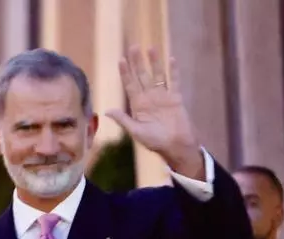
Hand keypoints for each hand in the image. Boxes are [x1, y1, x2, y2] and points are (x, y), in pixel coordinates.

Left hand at [106, 45, 202, 178]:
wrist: (176, 146)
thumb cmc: (155, 142)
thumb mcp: (136, 131)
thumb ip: (123, 119)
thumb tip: (106, 111)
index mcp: (138, 106)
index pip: (130, 85)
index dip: (125, 73)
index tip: (121, 60)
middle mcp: (149, 98)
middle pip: (142, 76)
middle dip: (137, 62)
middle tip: (133, 46)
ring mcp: (163, 97)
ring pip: (157, 75)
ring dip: (154, 62)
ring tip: (150, 48)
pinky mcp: (176, 98)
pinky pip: (174, 81)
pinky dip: (173, 71)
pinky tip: (171, 59)